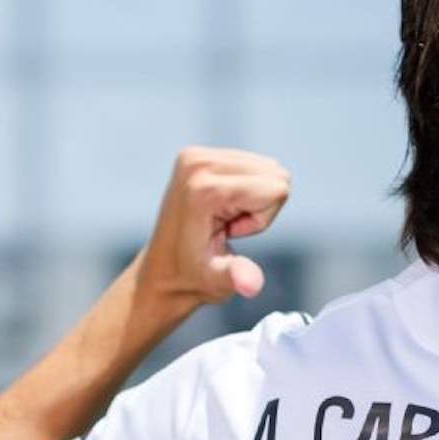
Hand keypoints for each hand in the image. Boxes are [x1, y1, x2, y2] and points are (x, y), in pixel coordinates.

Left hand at [135, 146, 291, 313]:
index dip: (263, 219)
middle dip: (262, 206)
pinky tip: (220, 210)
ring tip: (222, 220)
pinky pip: (252, 164)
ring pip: (267, 167)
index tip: (230, 233)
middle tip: (227, 227)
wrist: (161, 271)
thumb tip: (252, 285)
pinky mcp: (197, 154)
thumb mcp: (217, 282)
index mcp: (204, 189)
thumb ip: (237, 277)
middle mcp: (197, 162)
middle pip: (276, 173)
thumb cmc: (191, 280)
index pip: (277, 189)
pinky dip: (246, 189)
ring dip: (254, 198)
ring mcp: (195, 155)